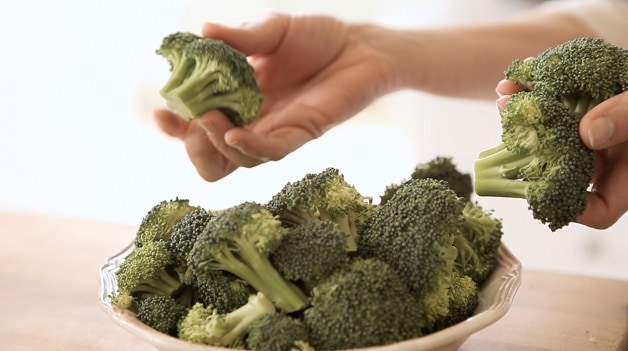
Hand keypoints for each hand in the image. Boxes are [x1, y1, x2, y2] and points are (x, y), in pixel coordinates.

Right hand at [155, 13, 396, 180]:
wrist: (360, 45)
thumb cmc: (316, 37)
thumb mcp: (272, 30)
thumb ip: (240, 37)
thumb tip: (204, 30)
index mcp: (239, 100)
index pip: (200, 124)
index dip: (178, 127)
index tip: (161, 113)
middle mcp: (254, 122)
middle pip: (213, 156)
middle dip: (193, 146)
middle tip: (187, 123)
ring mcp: (276, 131)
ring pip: (237, 160)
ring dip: (216, 144)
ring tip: (209, 118)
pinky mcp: (301, 134)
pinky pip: (271, 151)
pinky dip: (249, 147)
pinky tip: (234, 134)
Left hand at [496, 80, 627, 228]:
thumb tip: (588, 134)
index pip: (602, 209)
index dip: (572, 208)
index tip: (537, 191)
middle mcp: (608, 160)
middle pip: (564, 168)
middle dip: (530, 149)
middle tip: (509, 128)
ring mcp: (596, 136)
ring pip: (554, 135)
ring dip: (527, 116)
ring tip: (507, 95)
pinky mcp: (587, 113)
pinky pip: (559, 108)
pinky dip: (540, 92)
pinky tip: (521, 78)